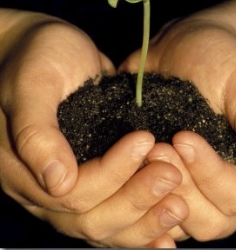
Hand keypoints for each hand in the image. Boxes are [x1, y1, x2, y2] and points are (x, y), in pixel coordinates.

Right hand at [0, 11, 187, 246]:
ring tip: (180, 204)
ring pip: (107, 223)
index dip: (112, 173)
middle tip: (172, 175)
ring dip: (145, 217)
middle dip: (136, 199)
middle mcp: (45, 187)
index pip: (73, 192)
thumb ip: (36, 132)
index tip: (145, 140)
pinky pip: (116, 209)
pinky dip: (143, 219)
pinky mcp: (93, 176)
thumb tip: (58, 182)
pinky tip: (170, 223)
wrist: (47, 46)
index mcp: (22, 169)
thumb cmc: (37, 56)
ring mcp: (70, 184)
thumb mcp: (32, 84)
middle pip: (92, 218)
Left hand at [120, 13, 235, 241]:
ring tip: (145, 151)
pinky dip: (138, 195)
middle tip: (157, 148)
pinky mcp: (160, 172)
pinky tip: (125, 172)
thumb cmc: (228, 65)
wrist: (195, 44)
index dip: (208, 174)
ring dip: (157, 192)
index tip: (182, 137)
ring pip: (177, 215)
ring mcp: (190, 181)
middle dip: (181, 184)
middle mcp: (221, 184)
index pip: (235, 198)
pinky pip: (150, 202)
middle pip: (206, 218)